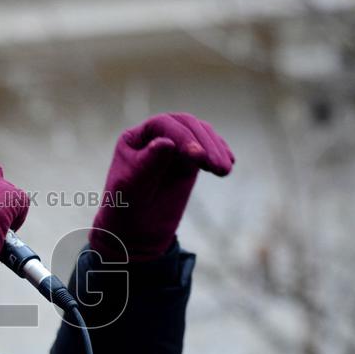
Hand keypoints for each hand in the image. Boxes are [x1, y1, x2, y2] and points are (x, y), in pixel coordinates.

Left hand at [89, 112, 234, 261]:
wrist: (134, 228)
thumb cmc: (125, 205)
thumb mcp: (131, 185)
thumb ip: (148, 163)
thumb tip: (167, 142)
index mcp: (136, 137)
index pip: (163, 124)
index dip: (182, 136)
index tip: (197, 156)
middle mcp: (156, 135)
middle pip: (186, 125)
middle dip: (204, 143)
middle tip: (217, 166)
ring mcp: (175, 146)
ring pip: (201, 134)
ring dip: (215, 149)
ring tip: (224, 170)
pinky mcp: (189, 160)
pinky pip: (208, 149)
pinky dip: (220, 153)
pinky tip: (229, 163)